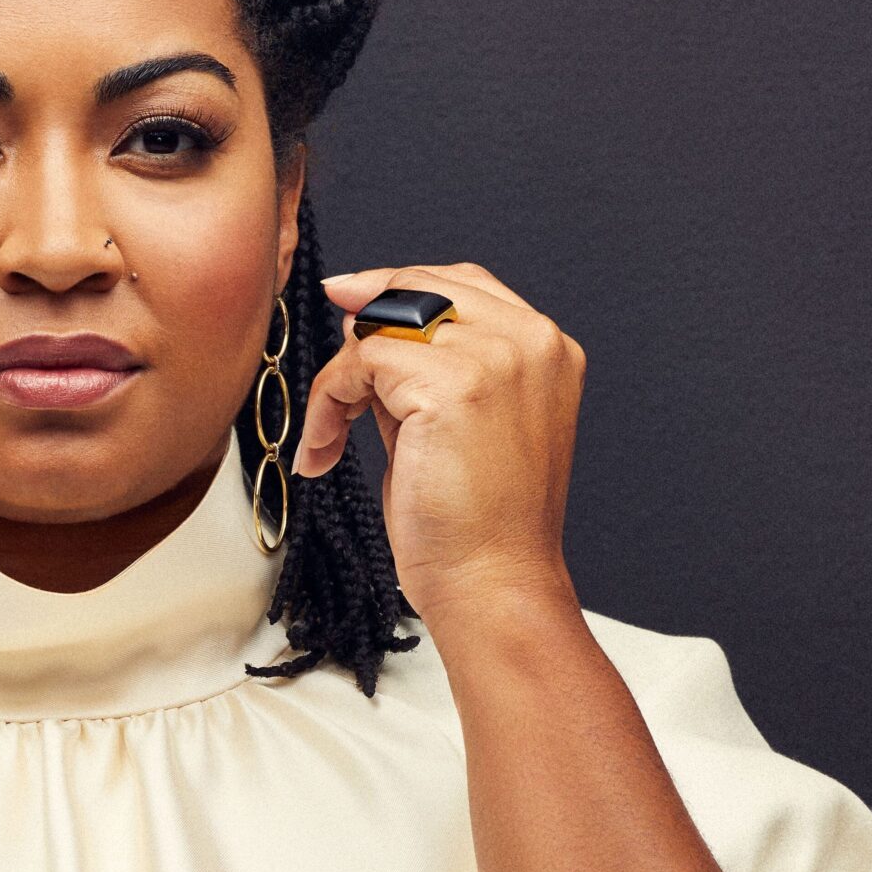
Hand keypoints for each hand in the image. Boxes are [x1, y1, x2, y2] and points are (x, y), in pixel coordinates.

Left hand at [289, 261, 584, 628]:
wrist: (493, 585)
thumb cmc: (477, 528)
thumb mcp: (457, 426)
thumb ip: (425, 371)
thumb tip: (362, 324)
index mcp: (547, 349)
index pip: (462, 285)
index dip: (396, 289)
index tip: (347, 302)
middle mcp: (531, 341)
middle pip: (420, 288)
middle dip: (361, 322)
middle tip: (328, 375)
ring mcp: (496, 357)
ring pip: (382, 326)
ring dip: (339, 381)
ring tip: (330, 438)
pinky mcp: (452, 384)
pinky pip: (360, 362)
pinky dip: (328, 405)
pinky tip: (325, 452)